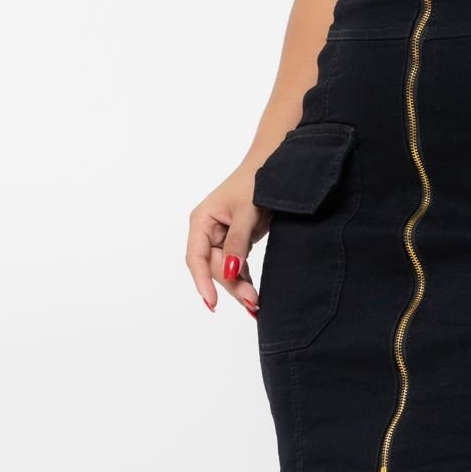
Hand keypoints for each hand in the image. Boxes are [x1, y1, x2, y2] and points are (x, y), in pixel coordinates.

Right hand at [186, 162, 271, 317]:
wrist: (274, 166)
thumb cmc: (256, 181)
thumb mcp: (246, 211)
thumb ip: (237, 242)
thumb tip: (229, 271)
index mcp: (201, 221)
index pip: (196, 257)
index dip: (202, 281)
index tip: (212, 302)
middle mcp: (207, 231)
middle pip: (213, 267)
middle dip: (231, 285)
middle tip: (252, 302)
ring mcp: (221, 237)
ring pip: (225, 270)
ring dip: (239, 286)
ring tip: (255, 305)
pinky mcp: (235, 242)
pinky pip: (237, 266)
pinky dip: (245, 279)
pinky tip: (253, 295)